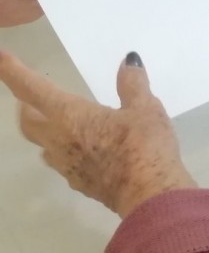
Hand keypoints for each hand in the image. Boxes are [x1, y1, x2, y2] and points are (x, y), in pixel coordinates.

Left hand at [0, 51, 192, 217]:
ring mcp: (65, 165)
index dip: (13, 71)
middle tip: (32, 97)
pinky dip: (67, 150)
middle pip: (27, 122)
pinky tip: (88, 150)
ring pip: (43, 145)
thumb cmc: (145, 146)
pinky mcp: (78, 183)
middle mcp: (58, 139)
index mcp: (70, 115)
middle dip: (25, 106)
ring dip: (45, 130)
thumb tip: (129, 62)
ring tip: (63, 124)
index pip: (32, 88)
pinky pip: (62, 162)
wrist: (149, 195)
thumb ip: (133, 85)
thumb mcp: (145, 108)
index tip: (1, 58)